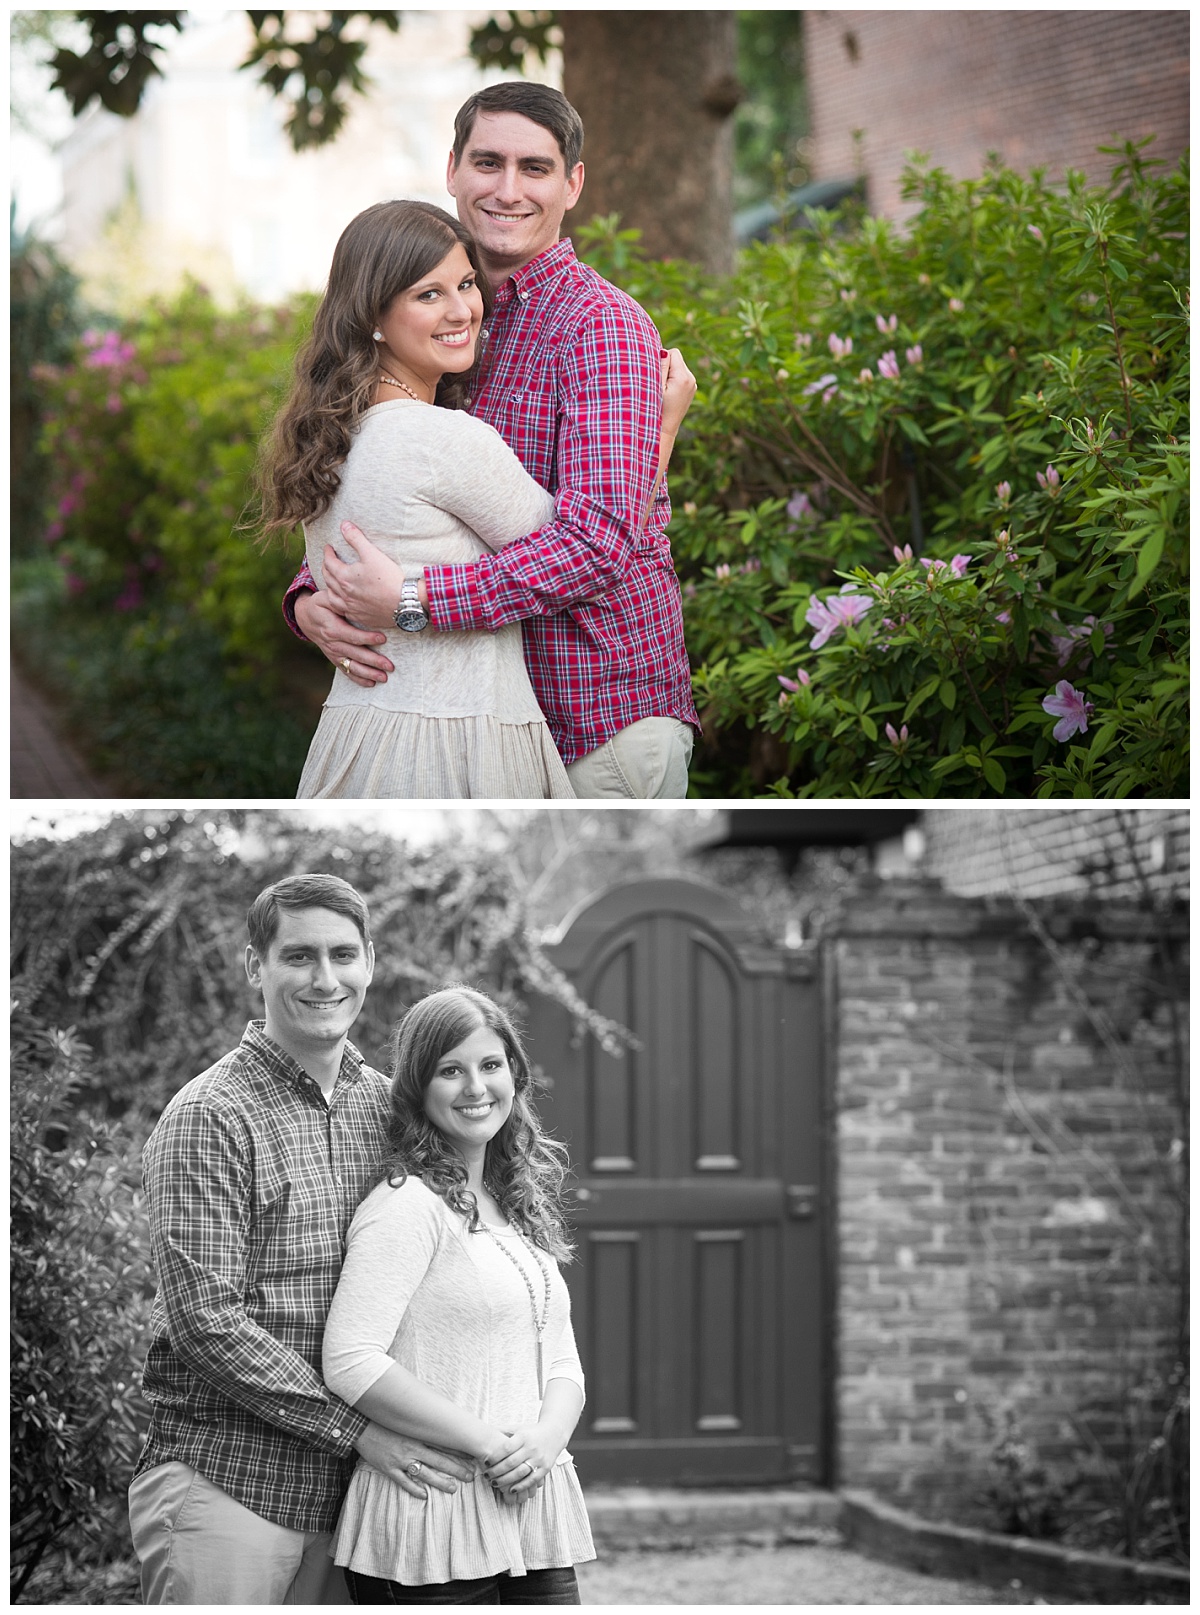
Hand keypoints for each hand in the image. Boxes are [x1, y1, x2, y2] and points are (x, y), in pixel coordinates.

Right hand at [294, 589, 392, 686]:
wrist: (306, 618)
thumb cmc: (321, 605)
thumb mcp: (326, 598)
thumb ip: (338, 600)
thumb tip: (351, 596)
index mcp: (331, 628)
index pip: (351, 635)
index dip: (367, 638)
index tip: (383, 638)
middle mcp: (332, 644)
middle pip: (355, 654)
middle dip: (373, 661)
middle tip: (390, 666)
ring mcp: (333, 653)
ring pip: (351, 666)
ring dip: (368, 673)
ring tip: (383, 678)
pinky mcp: (335, 659)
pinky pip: (346, 671)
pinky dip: (358, 679)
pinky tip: (371, 684)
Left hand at [322, 523, 419, 631]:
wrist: (405, 602)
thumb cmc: (389, 578)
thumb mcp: (372, 553)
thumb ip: (356, 538)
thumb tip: (344, 525)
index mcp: (344, 577)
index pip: (328, 562)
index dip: (327, 553)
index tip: (328, 548)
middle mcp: (344, 594)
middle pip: (327, 579)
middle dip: (326, 567)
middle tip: (328, 561)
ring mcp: (351, 608)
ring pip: (331, 597)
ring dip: (329, 587)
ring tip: (332, 582)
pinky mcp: (359, 617)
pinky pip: (342, 611)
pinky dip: (338, 604)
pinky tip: (343, 601)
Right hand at [353, 1423, 475, 1499]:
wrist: (361, 1425)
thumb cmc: (385, 1421)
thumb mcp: (405, 1420)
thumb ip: (420, 1425)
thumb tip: (437, 1424)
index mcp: (418, 1434)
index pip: (443, 1444)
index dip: (459, 1452)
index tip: (473, 1457)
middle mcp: (412, 1447)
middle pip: (439, 1460)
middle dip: (456, 1469)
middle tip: (470, 1476)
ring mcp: (400, 1459)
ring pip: (425, 1473)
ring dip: (440, 1481)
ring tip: (453, 1488)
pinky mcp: (388, 1468)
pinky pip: (403, 1481)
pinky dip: (414, 1489)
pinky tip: (424, 1496)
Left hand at [483, 1423, 563, 1498]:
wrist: (555, 1432)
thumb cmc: (532, 1431)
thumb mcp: (519, 1428)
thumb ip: (504, 1430)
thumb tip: (487, 1430)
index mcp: (523, 1436)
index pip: (506, 1448)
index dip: (494, 1456)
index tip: (485, 1462)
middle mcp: (531, 1448)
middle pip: (511, 1462)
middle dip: (496, 1471)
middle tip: (486, 1475)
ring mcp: (539, 1459)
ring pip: (520, 1473)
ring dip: (505, 1480)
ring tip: (494, 1483)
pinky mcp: (545, 1468)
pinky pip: (532, 1480)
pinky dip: (521, 1486)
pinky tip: (511, 1489)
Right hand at [660, 348, 696, 439]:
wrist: (662, 432)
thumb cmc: (655, 410)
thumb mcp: (654, 387)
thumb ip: (660, 367)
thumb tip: (663, 350)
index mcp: (684, 378)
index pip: (672, 352)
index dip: (661, 360)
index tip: (655, 376)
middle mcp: (692, 380)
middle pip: (676, 358)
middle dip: (665, 367)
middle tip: (658, 385)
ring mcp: (693, 386)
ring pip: (677, 367)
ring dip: (668, 374)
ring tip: (662, 391)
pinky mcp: (691, 390)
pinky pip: (680, 376)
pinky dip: (672, 381)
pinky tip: (667, 394)